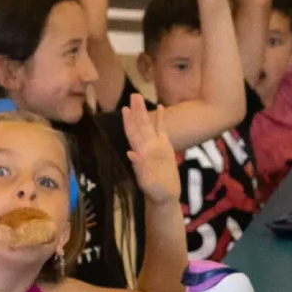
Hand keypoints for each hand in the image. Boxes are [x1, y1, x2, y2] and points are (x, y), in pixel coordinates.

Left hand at [119, 92, 180, 206]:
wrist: (165, 196)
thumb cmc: (155, 192)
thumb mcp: (146, 181)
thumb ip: (139, 167)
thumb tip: (130, 153)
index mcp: (142, 153)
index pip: (133, 134)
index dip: (128, 122)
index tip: (125, 109)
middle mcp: (148, 147)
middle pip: (140, 125)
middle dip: (136, 110)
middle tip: (133, 95)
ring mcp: (157, 145)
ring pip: (149, 125)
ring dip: (144, 111)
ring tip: (140, 97)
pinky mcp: (166, 147)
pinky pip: (163, 130)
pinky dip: (161, 119)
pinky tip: (161, 107)